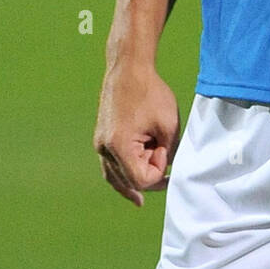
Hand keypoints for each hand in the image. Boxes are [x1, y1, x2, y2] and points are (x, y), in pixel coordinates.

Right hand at [93, 62, 179, 206]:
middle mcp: (105, 149)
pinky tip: (131, 192)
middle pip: (129, 181)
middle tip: (162, 152)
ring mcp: (100, 145)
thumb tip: (166, 169)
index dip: (159, 170)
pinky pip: (110, 168)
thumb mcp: (168, 125)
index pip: (143, 179)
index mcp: (120, 146)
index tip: (164, 148)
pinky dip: (122, 178)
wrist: (128, 69)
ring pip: (116, 178)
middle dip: (149, 174)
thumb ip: (169, 152)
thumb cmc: (150, 93)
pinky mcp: (102, 140)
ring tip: (143, 199)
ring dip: (135, 180)